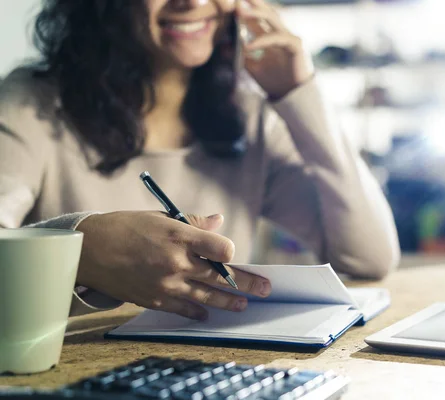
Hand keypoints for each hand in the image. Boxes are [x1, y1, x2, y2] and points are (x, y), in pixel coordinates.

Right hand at [76, 211, 270, 319]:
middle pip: (221, 276)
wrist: (89, 250)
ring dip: (229, 302)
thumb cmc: (125, 227)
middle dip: (247, 283)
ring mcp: (166, 283)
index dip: (230, 252)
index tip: (232, 254)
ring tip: (243, 305)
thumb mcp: (160, 216)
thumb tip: (220, 222)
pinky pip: (183, 308)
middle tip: (265, 289)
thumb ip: (193, 223)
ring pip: (207, 296)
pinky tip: (207, 313)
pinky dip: (197, 311)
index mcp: (179, 235)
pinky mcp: (155, 299)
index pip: (221, 248)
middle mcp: (176, 261)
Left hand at [236, 0, 313, 99]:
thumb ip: (241, 56)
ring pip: (272, 19)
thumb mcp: (253, 68)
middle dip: (252, 3)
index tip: (229, 4)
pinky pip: (277, 38)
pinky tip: (249, 45)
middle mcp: (279, 33)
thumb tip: (223, 48)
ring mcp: (288, 37)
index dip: (243, 10)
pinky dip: (262, 41)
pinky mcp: (295, 46)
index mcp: (269, 37)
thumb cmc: (275, 81)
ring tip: (240, 10)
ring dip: (256, 13)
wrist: (291, 97)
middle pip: (265, 12)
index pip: (255, 18)